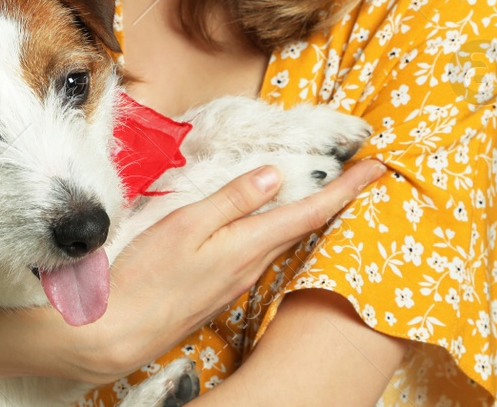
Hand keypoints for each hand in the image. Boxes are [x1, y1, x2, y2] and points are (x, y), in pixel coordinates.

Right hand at [53, 158, 387, 384]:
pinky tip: (274, 222)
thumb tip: (273, 175)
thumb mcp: (185, 225)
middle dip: (335, 199)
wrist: (121, 331)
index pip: (310, 212)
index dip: (346, 188)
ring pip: (284, 239)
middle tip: (358, 173)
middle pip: (305, 226)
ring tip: (325, 191)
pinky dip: (280, 229)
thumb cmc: (146, 276)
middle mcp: (252, 265)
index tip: (376, 166)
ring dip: (309, 214)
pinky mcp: (223, 286)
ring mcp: (238, 279)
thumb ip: (230, 200)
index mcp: (248, 245)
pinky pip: (263, 251)